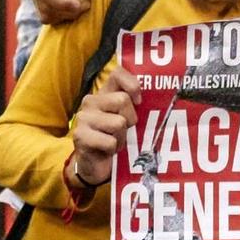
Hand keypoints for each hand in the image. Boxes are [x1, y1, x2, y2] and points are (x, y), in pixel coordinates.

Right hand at [26, 0, 94, 26]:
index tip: (78, 4)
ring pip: (46, 15)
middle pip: (43, 5)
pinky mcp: (42, 4)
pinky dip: (65, 17)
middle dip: (65, 11)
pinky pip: (51, 18)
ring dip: (67, 15)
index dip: (58, 1)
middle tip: (87, 6)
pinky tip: (78, 9)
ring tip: (85, 4)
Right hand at [72, 65, 141, 189]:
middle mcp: (90, 101)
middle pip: (122, 100)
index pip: (117, 74)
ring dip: (122, 138)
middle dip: (130, 119)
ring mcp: (83, 118)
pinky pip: (109, 141)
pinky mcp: (80, 136)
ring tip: (115, 142)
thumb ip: (135, 105)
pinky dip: (113, 149)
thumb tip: (158, 95)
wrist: (95, 165)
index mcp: (103, 94)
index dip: (132, 84)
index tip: (138, 101)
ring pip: (118, 123)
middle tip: (124, 130)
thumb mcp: (126, 119)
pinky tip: (107, 151)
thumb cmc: (114, 138)